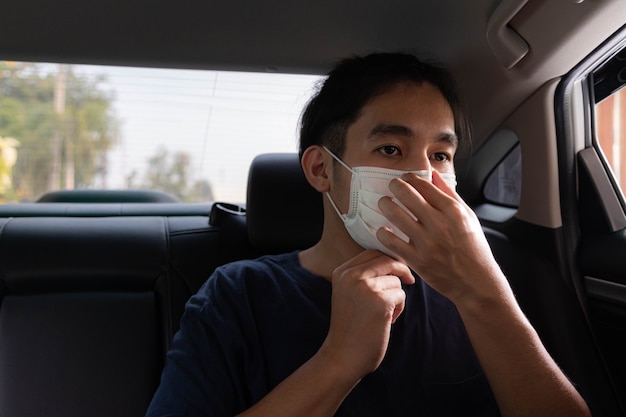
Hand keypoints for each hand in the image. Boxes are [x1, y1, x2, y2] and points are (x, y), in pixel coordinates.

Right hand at [319, 250, 413, 380]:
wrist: (343, 356)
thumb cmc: (350, 327)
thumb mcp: (348, 293)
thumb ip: (363, 276)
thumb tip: (393, 260)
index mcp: (342, 272)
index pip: (372, 252)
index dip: (389, 259)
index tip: (398, 270)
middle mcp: (351, 276)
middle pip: (386, 260)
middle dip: (402, 270)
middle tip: (409, 281)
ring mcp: (365, 287)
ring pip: (396, 280)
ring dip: (397, 296)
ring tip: (385, 314)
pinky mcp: (380, 301)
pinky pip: (401, 295)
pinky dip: (399, 308)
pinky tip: (388, 321)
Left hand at [377, 170, 505, 303]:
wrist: (476, 282)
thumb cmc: (473, 247)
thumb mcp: (468, 216)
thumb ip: (449, 194)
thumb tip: (433, 174)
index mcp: (453, 211)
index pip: (423, 184)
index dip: (409, 178)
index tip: (405, 179)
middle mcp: (439, 224)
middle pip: (406, 193)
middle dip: (394, 185)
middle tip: (392, 187)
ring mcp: (427, 242)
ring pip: (394, 213)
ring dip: (385, 204)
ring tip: (385, 204)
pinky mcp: (417, 260)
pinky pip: (390, 241)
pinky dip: (383, 233)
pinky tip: (385, 230)